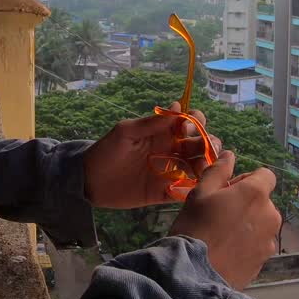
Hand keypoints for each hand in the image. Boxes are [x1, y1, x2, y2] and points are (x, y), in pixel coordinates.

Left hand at [83, 103, 219, 208]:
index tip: (188, 129)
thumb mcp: (125, 132)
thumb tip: (177, 106)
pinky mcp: (164, 192)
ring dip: (206, 166)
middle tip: (204, 151)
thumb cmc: (106, 150)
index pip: (190, 123)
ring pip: (198, 167)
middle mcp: (171, 151)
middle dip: (208, 145)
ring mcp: (170, 172)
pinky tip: (195, 187)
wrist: (90, 180)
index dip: (196, 123)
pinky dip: (194, 189)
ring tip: (202, 169)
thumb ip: (150, 123)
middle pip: (200, 145)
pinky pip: (185, 191)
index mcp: (163, 133)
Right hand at [168, 151, 280, 289]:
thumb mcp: (200, 193)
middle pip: (263, 201)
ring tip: (223, 236)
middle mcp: (270, 215)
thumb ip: (218, 171)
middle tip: (220, 214)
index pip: (266, 175)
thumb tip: (229, 155)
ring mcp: (270, 240)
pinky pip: (258, 244)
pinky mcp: (265, 260)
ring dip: (248, 224)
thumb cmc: (196, 227)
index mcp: (256, 194)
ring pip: (262, 223)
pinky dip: (247, 244)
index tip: (228, 190)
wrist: (195, 274)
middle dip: (246, 203)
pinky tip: (227, 251)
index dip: (247, 179)